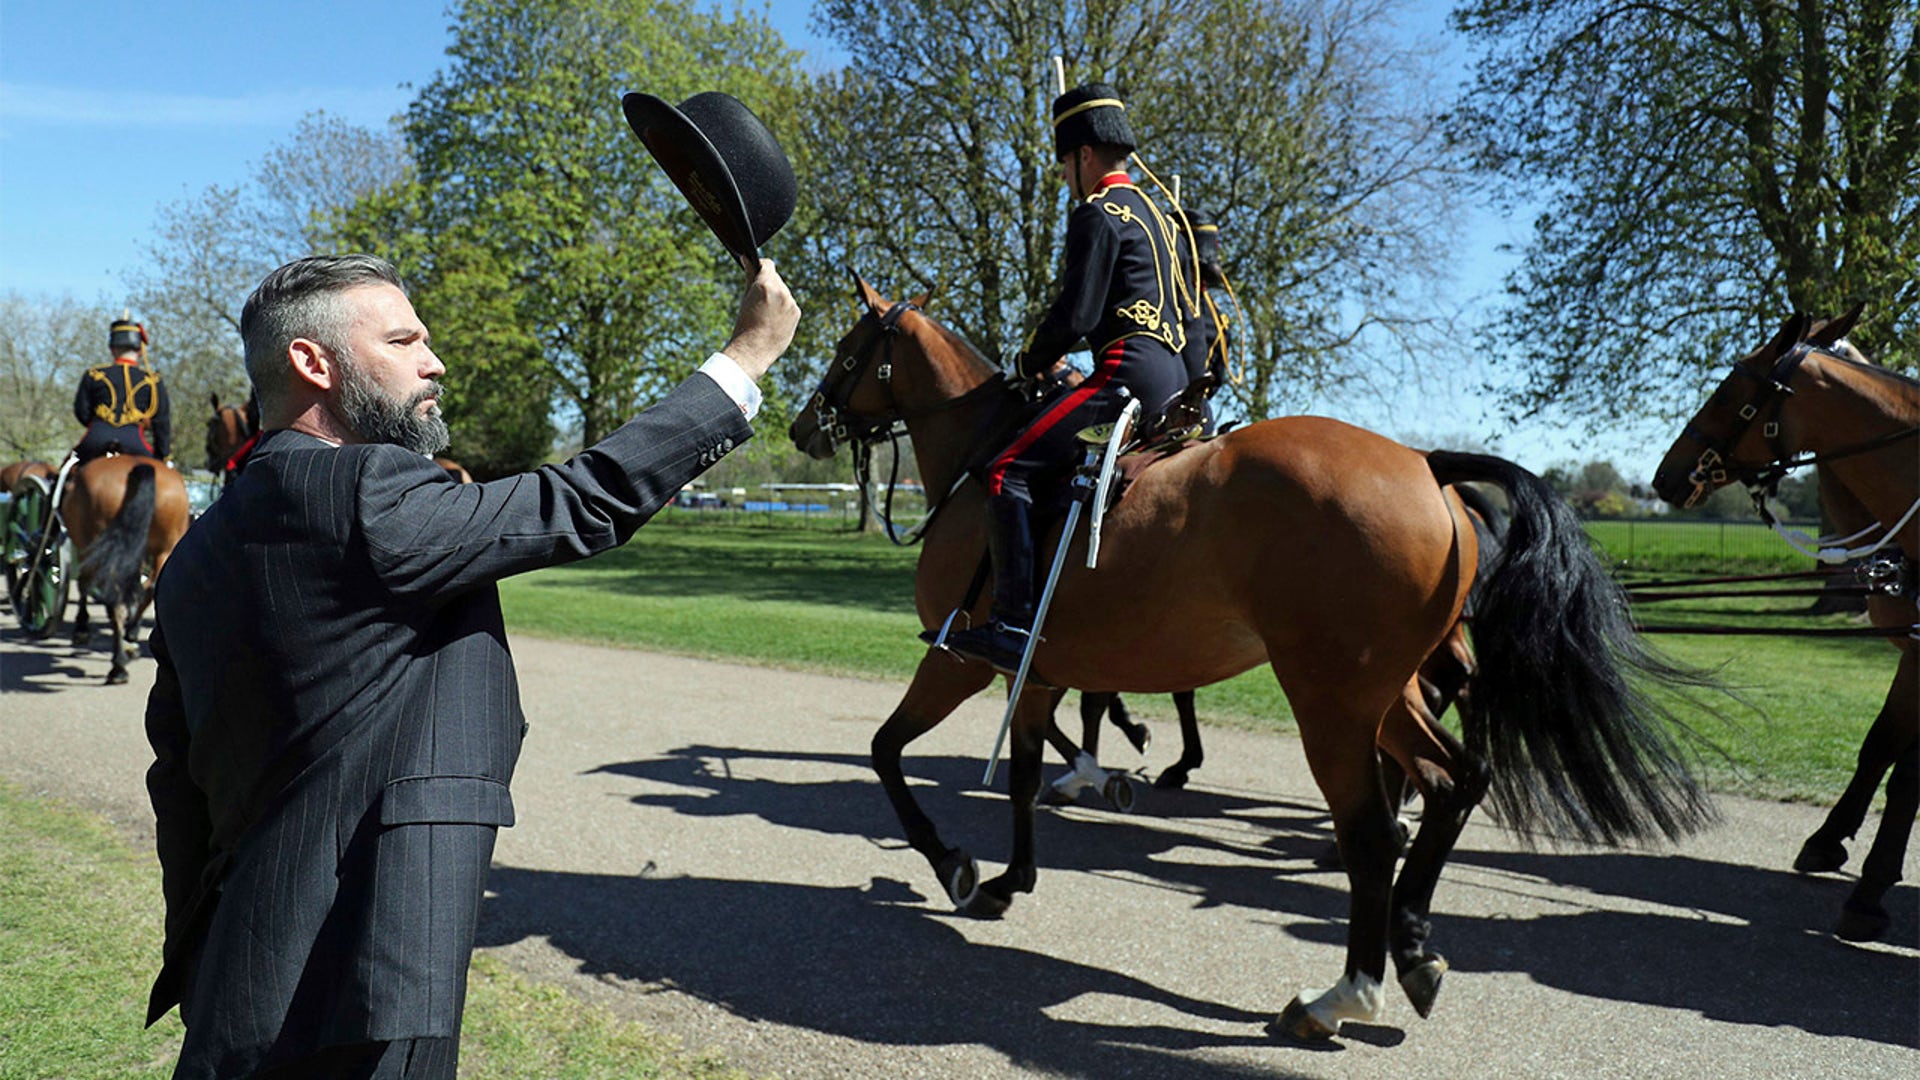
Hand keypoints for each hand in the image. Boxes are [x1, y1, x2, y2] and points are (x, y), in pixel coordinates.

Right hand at [723, 260, 799, 380]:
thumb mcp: (745, 297)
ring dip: (776, 297)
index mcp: (766, 284)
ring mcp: (791, 303)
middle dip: (768, 284)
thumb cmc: (744, 324)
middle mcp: (782, 291)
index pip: (768, 264)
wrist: (753, 350)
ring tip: (764, 314)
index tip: (757, 272)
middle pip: (776, 279)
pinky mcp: (797, 313)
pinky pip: (789, 305)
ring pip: (784, 292)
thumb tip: (747, 258)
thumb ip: (750, 276)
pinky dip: (783, 309)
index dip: (761, 267)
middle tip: (757, 300)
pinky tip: (773, 320)